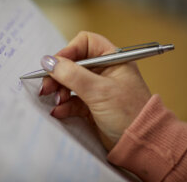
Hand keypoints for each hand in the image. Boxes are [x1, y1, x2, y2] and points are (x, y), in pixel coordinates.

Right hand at [40, 31, 150, 150]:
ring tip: (56, 101)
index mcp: (112, 60)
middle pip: (73, 64)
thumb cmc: (129, 113)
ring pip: (70, 83)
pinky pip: (72, 101)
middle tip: (47, 86)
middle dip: (59, 75)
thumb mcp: (99, 91)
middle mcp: (104, 71)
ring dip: (60, 91)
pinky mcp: (91, 105)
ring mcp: (97, 89)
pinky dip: (64, 106)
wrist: (139, 143)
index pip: (85, 44)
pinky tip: (59, 111)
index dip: (68, 51)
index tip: (54, 65)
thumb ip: (72, 75)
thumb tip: (48, 61)